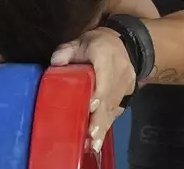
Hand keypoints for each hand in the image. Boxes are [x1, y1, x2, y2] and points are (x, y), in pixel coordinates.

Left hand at [51, 27, 135, 152]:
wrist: (123, 41)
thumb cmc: (95, 44)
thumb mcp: (79, 42)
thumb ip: (66, 52)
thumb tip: (55, 63)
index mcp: (106, 55)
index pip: (104, 76)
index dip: (98, 93)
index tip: (90, 107)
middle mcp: (120, 71)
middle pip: (109, 97)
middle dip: (100, 118)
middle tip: (91, 136)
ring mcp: (126, 82)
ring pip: (114, 106)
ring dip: (103, 125)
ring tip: (94, 143)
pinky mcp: (128, 91)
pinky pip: (117, 108)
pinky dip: (108, 122)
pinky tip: (99, 137)